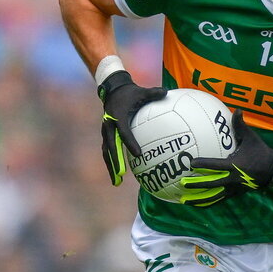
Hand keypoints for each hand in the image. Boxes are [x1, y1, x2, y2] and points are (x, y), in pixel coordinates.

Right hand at [98, 70, 165, 184]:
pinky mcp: (106, 135)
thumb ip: (153, 93)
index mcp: (118, 116)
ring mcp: (106, 131)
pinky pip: (108, 151)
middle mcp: (109, 125)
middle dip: (115, 161)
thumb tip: (166, 92)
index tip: (138, 154)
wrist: (113, 89)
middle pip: (110, 146)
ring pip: (107, 151)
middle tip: (121, 175)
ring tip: (116, 182)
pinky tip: (117, 175)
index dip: (130, 142)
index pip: (124, 132)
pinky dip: (112, 162)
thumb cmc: (130, 92)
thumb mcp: (141, 92)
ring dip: (111, 167)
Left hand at [179, 110, 272, 206]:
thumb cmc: (261, 152)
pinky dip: (208, 203)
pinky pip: (219, 199)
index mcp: (235, 165)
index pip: (217, 165)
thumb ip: (241, 126)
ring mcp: (234, 188)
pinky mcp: (235, 193)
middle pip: (212, 184)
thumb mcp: (252, 138)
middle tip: (183, 183)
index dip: (204, 164)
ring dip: (199, 199)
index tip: (192, 163)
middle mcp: (233, 179)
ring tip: (184, 200)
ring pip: (214, 196)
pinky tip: (196, 204)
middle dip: (197, 184)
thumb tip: (237, 110)